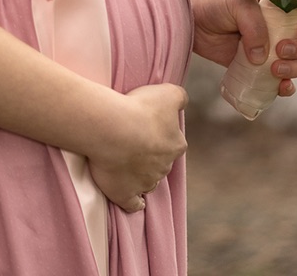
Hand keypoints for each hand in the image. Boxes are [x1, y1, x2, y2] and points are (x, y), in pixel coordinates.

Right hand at [87, 83, 187, 212]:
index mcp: (175, 144)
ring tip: (127, 163)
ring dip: (142, 175)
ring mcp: (145, 183)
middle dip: (151, 154)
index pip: (174, 141)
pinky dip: (135, 203)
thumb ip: (180, 96)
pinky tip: (135, 200)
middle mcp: (164, 167)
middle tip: (133, 139)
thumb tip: (183, 101)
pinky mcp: (125, 194)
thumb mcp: (168, 92)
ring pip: (149, 181)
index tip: (148, 125)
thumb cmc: (140, 109)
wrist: (113, 129)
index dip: (161, 133)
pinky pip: (134, 204)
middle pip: (161, 162)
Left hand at [188, 0, 296, 96]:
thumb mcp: (238, 4)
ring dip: (296, 69)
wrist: (192, 20)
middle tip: (281, 51)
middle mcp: (282, 26)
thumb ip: (254, 25)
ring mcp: (272, 47)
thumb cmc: (215, 4)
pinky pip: (282, 80)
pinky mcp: (260, 67)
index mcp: (281, 5)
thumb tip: (263, 57)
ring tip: (276, 70)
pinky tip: (282, 87)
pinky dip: (287, 86)